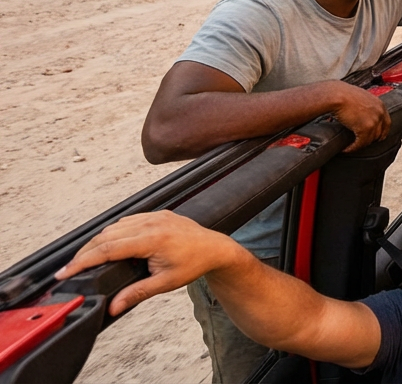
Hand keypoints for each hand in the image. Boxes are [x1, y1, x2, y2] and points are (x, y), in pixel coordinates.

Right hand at [55, 211, 241, 314]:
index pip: (108, 249)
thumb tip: (113, 307)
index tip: (66, 271)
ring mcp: (154, 216)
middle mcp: (152, 223)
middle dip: (85, 252)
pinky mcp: (157, 214)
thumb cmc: (194, 264)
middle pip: (106, 235)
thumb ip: (136, 293)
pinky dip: (113, 232)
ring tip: (85, 258)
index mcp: (153, 239)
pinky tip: (107, 243)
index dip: (83, 261)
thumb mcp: (165, 283)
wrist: (215, 249)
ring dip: (98, 241)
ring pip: (115, 226)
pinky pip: (128, 220)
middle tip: (70, 268)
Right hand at [329, 81, 391, 151]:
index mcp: (380, 105)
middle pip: (379, 133)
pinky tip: (346, 149)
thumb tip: (361, 116)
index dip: (381, 132)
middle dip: (370, 140)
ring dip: (360, 145)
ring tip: (351, 146)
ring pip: (370, 140)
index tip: (376, 138)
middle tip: (360, 143)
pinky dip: (353, 148)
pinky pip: (361, 143)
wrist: (336, 95)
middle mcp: (380, 113)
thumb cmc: (342, 94)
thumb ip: (365, 107)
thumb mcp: (360, 98)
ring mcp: (374, 121)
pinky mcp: (366, 128)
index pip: (386, 123)